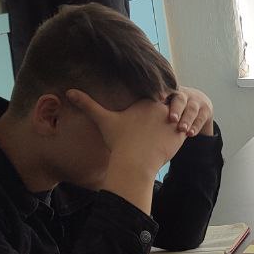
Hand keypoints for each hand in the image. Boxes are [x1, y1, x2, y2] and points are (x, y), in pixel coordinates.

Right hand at [65, 89, 186, 174]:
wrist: (134, 162)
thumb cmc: (119, 141)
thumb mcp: (103, 120)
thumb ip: (88, 104)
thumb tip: (69, 91)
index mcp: (145, 100)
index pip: (154, 97)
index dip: (152, 106)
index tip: (147, 118)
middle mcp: (161, 107)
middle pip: (168, 106)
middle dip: (165, 114)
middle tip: (158, 127)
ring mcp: (172, 120)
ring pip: (178, 118)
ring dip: (173, 125)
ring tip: (164, 136)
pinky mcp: (179, 134)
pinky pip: (184, 130)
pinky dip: (178, 136)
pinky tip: (168, 143)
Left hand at [165, 87, 214, 136]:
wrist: (199, 103)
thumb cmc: (177, 106)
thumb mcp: (169, 102)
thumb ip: (160, 106)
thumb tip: (140, 110)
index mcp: (173, 91)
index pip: (168, 91)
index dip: (164, 93)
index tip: (160, 98)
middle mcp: (185, 94)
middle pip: (180, 100)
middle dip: (177, 109)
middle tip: (173, 118)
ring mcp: (197, 101)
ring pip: (191, 110)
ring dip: (187, 120)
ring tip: (182, 129)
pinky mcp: (206, 110)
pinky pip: (200, 118)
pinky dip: (195, 126)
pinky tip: (191, 133)